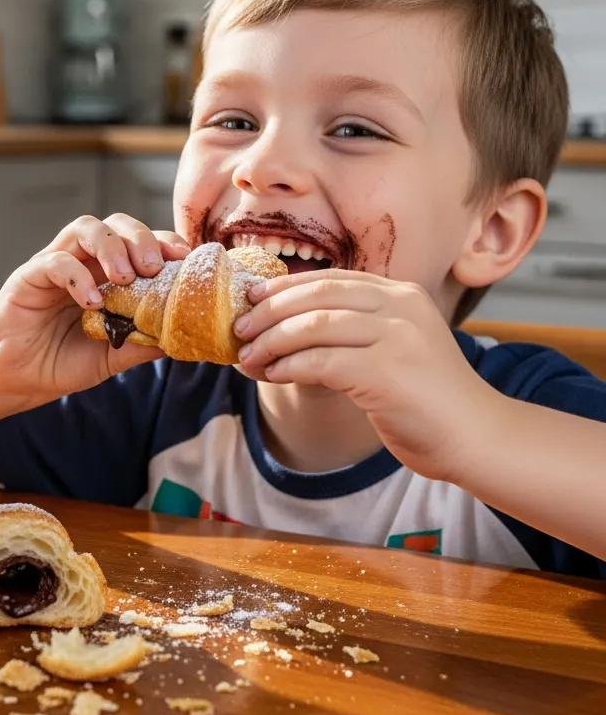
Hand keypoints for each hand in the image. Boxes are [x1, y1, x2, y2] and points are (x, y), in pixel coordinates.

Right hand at [0, 214, 189, 407]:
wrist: (18, 380)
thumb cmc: (62, 362)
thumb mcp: (112, 357)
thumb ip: (142, 344)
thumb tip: (182, 335)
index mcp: (106, 274)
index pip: (139, 242)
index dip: (163, 243)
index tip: (183, 261)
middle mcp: (83, 262)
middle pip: (115, 224)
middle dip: (140, 238)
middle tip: (154, 267)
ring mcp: (55, 265)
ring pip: (85, 228)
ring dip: (111, 247)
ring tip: (125, 278)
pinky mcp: (28, 277)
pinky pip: (54, 262)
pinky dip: (78, 277)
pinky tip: (92, 302)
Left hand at [232, 269, 496, 481]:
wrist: (474, 436)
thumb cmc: (425, 399)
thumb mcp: (394, 348)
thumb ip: (355, 331)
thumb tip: (284, 326)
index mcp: (402, 295)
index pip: (332, 278)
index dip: (285, 287)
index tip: (252, 299)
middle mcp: (401, 307)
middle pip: (317, 295)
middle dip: (269, 311)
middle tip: (240, 329)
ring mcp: (398, 337)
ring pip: (314, 325)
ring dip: (271, 341)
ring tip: (248, 357)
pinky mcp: (388, 372)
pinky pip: (321, 362)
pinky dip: (289, 367)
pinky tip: (272, 375)